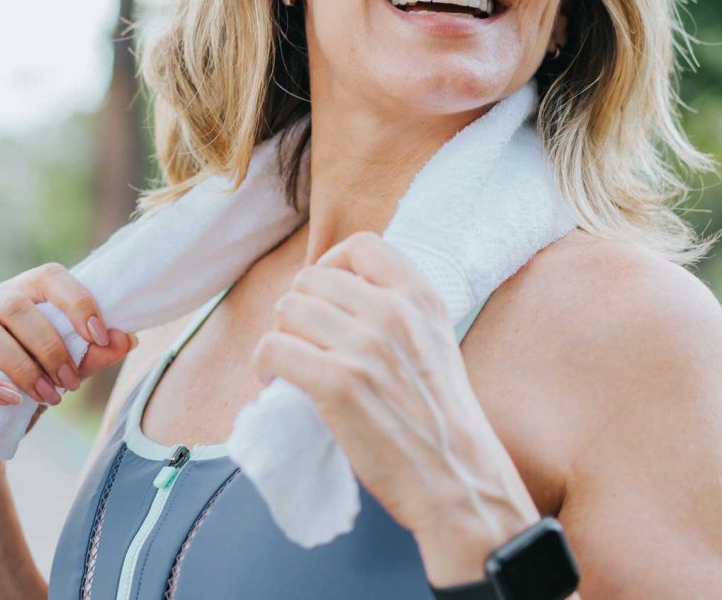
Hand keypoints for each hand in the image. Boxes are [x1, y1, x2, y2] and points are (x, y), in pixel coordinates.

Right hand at [0, 262, 137, 489]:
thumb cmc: (15, 405)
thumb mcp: (58, 378)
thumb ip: (90, 356)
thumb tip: (127, 337)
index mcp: (6, 298)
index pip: (45, 276)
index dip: (76, 300)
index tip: (100, 335)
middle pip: (15, 303)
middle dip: (52, 345)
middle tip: (70, 384)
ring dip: (24, 366)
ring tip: (47, 397)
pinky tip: (9, 401)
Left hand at [250, 232, 537, 550]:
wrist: (457, 478)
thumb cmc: (442, 416)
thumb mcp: (437, 339)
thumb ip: (399, 308)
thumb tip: (340, 293)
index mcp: (420, 297)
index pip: (362, 245)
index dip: (332, 264)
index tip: (326, 294)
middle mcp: (393, 312)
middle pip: (312, 278)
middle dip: (300, 307)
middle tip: (304, 340)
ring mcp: (365, 346)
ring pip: (288, 309)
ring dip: (281, 335)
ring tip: (291, 362)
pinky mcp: (337, 383)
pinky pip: (273, 347)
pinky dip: (264, 363)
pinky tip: (275, 379)